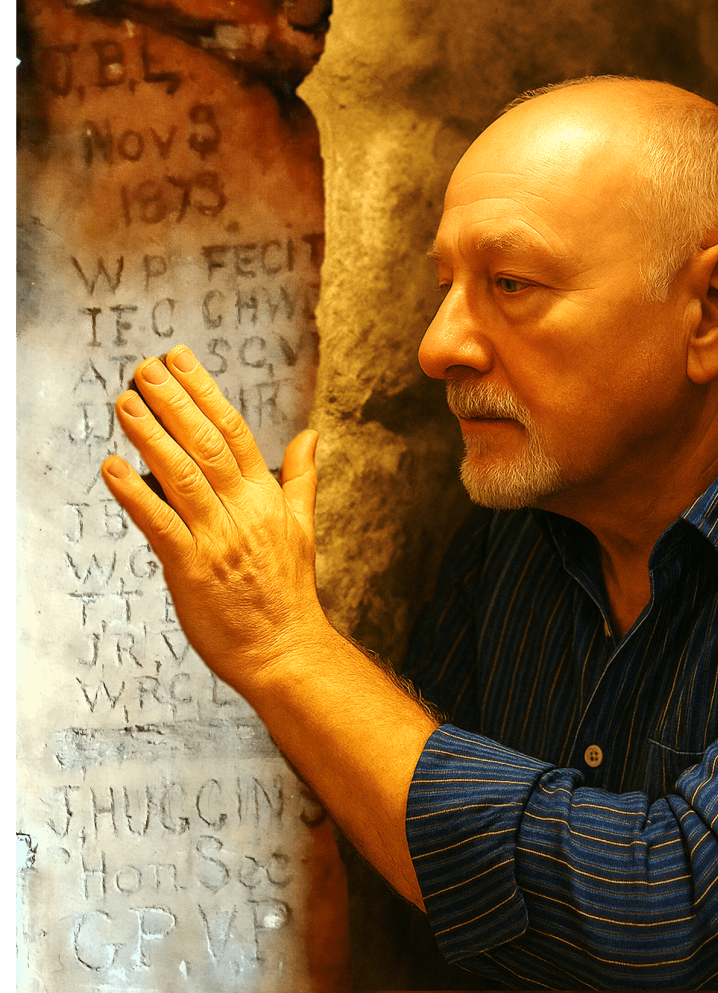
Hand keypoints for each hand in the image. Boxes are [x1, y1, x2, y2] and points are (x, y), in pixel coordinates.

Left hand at [101, 345, 326, 702]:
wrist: (285, 650)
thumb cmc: (288, 591)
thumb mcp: (302, 527)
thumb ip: (301, 477)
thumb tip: (312, 434)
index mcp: (267, 497)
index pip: (234, 431)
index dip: (203, 392)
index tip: (179, 359)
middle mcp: (243, 511)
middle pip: (205, 444)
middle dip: (173, 401)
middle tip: (144, 368)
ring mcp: (218, 540)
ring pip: (182, 476)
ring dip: (151, 437)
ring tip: (125, 403)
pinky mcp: (193, 571)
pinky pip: (160, 526)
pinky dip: (135, 495)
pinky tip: (112, 467)